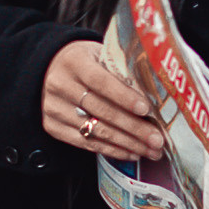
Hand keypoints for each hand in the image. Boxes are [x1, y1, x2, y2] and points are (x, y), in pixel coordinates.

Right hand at [43, 36, 161, 157]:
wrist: (50, 70)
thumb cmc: (86, 62)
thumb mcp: (100, 55)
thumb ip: (120, 72)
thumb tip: (154, 97)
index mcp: (74, 62)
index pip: (100, 81)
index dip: (124, 97)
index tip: (146, 110)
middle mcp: (60, 86)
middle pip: (101, 111)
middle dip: (134, 128)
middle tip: (157, 139)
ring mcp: (55, 109)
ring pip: (96, 131)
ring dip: (128, 144)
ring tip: (151, 150)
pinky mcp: (54, 127)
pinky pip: (87, 143)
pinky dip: (112, 150)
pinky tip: (132, 152)